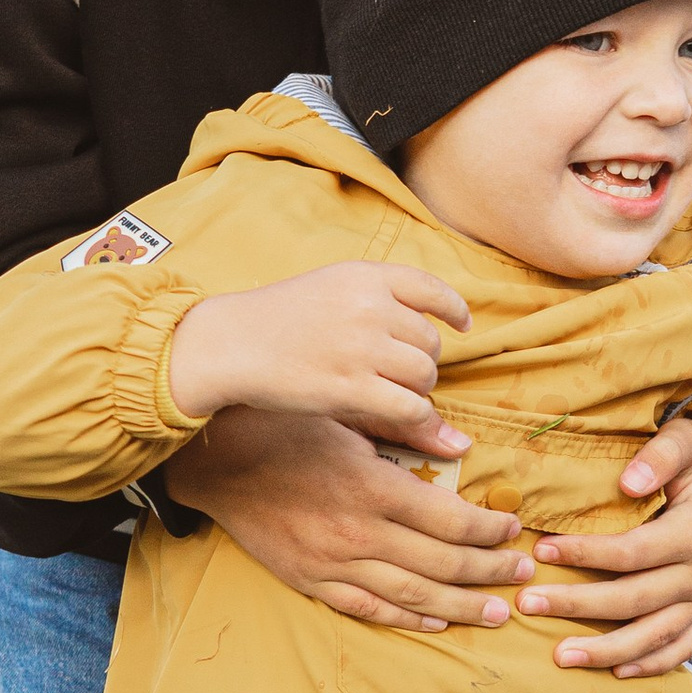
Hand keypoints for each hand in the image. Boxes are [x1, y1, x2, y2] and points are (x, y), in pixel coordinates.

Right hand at [165, 262, 473, 450]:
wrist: (230, 343)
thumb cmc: (276, 319)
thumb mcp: (328, 286)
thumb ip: (376, 298)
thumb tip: (440, 320)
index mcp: (363, 276)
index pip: (429, 288)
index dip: (453, 309)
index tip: (461, 325)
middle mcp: (369, 307)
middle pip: (429, 341)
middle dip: (421, 361)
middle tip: (395, 373)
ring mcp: (362, 348)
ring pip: (424, 375)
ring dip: (416, 389)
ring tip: (388, 391)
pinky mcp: (352, 387)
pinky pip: (410, 407)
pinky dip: (414, 416)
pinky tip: (401, 415)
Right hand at [168, 406, 530, 631]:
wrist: (216, 462)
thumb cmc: (284, 426)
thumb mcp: (347, 412)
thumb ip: (406, 429)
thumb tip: (462, 446)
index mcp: (373, 488)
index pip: (452, 521)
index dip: (489, 529)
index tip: (512, 526)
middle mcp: (358, 534)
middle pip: (443, 565)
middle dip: (490, 571)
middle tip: (522, 572)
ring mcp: (333, 564)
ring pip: (414, 597)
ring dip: (463, 607)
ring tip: (498, 613)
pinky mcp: (311, 581)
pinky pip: (370, 609)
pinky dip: (407, 620)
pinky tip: (437, 623)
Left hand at [516, 408, 691, 678]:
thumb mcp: (687, 440)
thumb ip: (661, 455)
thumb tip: (629, 482)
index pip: (632, 552)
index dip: (586, 554)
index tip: (541, 549)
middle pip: (633, 599)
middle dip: (577, 605)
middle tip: (528, 603)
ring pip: (653, 635)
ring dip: (606, 651)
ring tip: (560, 656)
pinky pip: (679, 649)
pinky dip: (650, 665)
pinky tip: (615, 672)